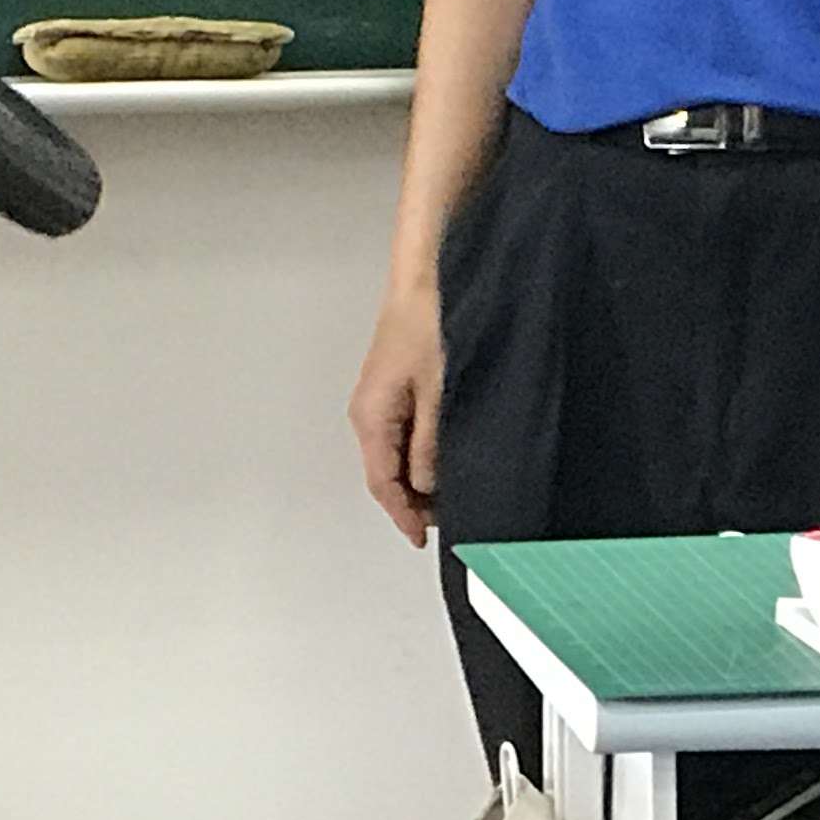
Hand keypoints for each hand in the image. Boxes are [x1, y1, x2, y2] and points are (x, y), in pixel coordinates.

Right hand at [348, 280, 447, 544]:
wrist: (425, 280)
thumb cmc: (430, 326)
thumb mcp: (439, 394)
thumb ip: (430, 445)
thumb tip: (424, 485)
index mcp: (372, 416)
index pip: (382, 482)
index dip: (404, 515)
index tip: (424, 539)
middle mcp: (368, 412)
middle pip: (385, 473)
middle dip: (412, 501)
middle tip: (448, 521)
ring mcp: (379, 400)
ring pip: (394, 455)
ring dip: (417, 478)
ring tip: (451, 494)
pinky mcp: (393, 389)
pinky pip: (401, 436)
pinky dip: (418, 455)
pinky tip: (442, 458)